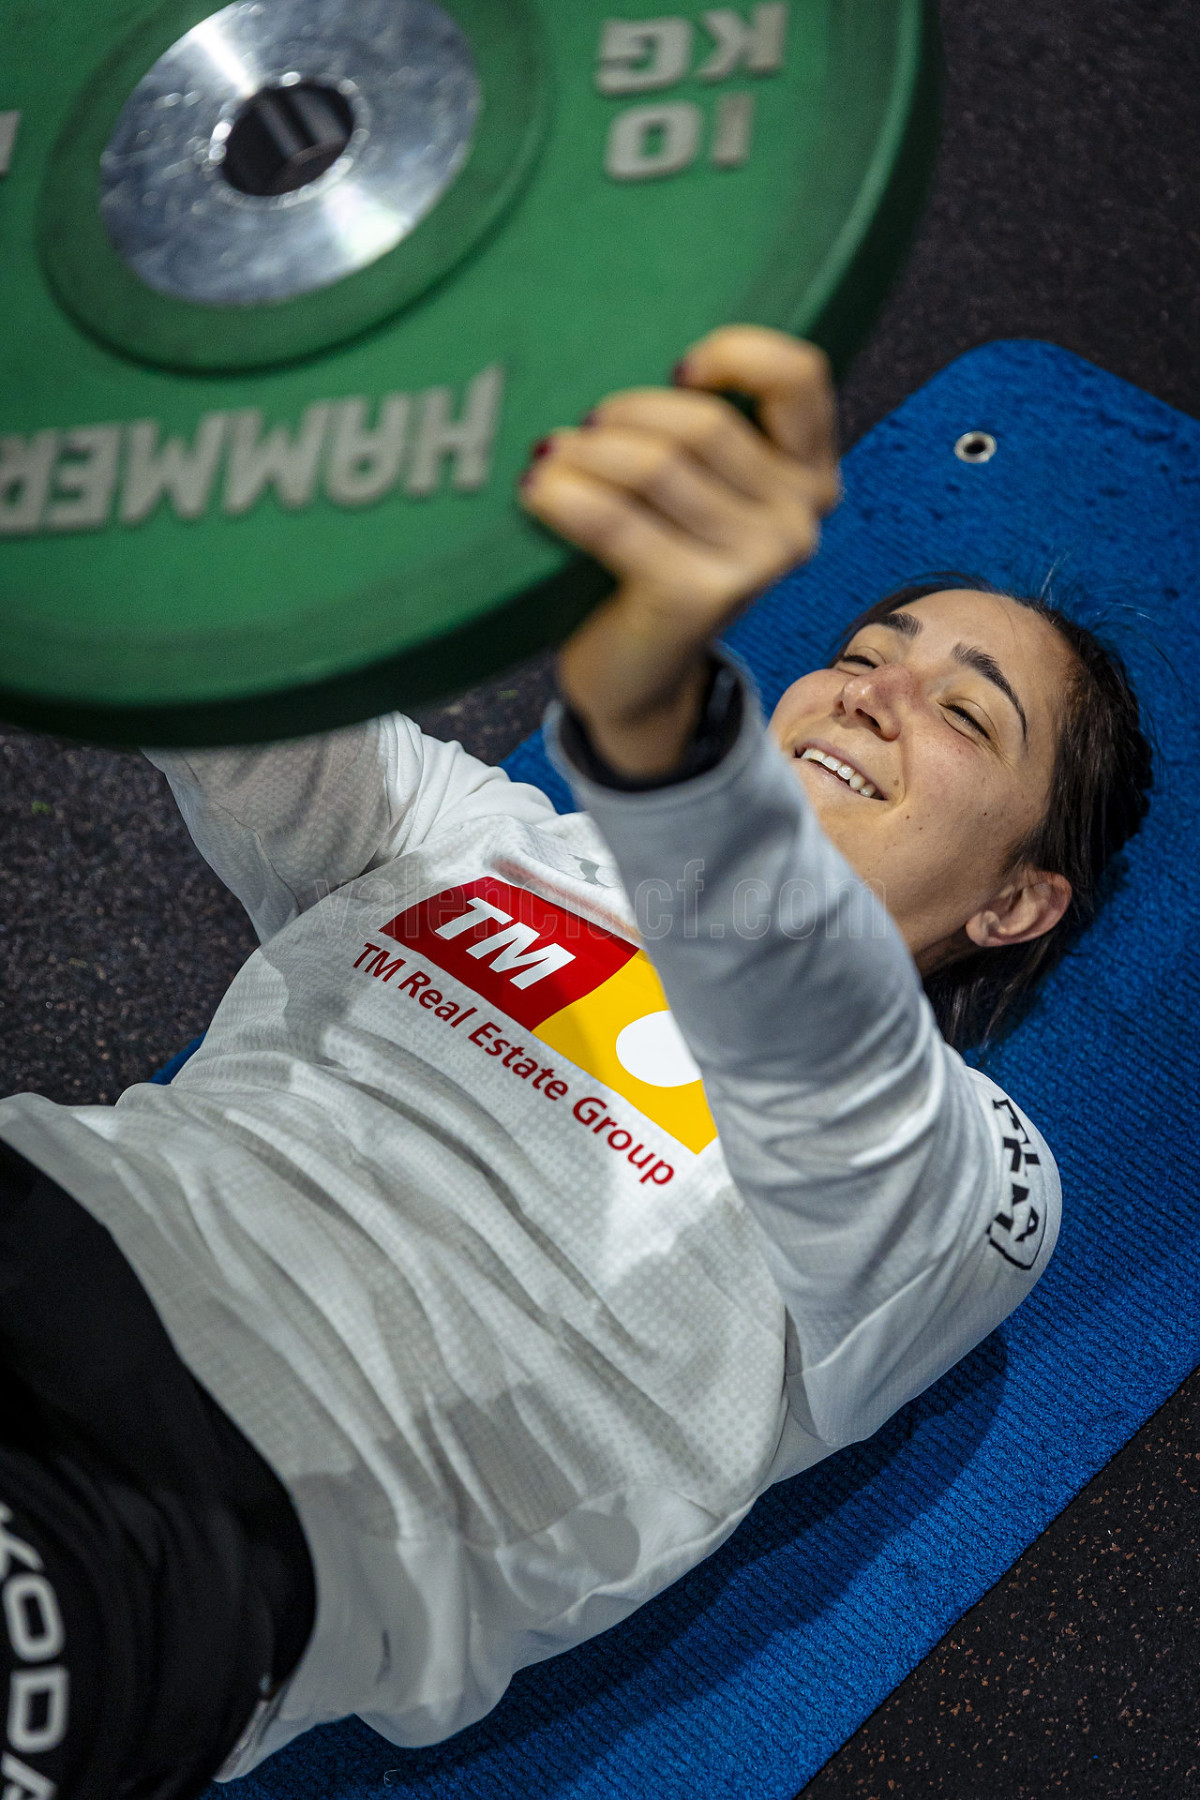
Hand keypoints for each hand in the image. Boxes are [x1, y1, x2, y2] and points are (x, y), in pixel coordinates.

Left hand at [519, 325, 839, 777]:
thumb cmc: (655, 562)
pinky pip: (620, 523)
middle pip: (704, 424)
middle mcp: (799, 518)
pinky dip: (567, 500)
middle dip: (624, 416)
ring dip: (585, 455)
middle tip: (575, 431)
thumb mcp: (693, 491)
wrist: (639, 676)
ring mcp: (758, 562)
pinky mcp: (703, 596)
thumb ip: (695, 433)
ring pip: (658, 467)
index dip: (738, 353)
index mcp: (809, 475)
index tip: (677, 366)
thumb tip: (611, 353)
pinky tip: (536, 494)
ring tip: (544, 459)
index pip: (800, 378)